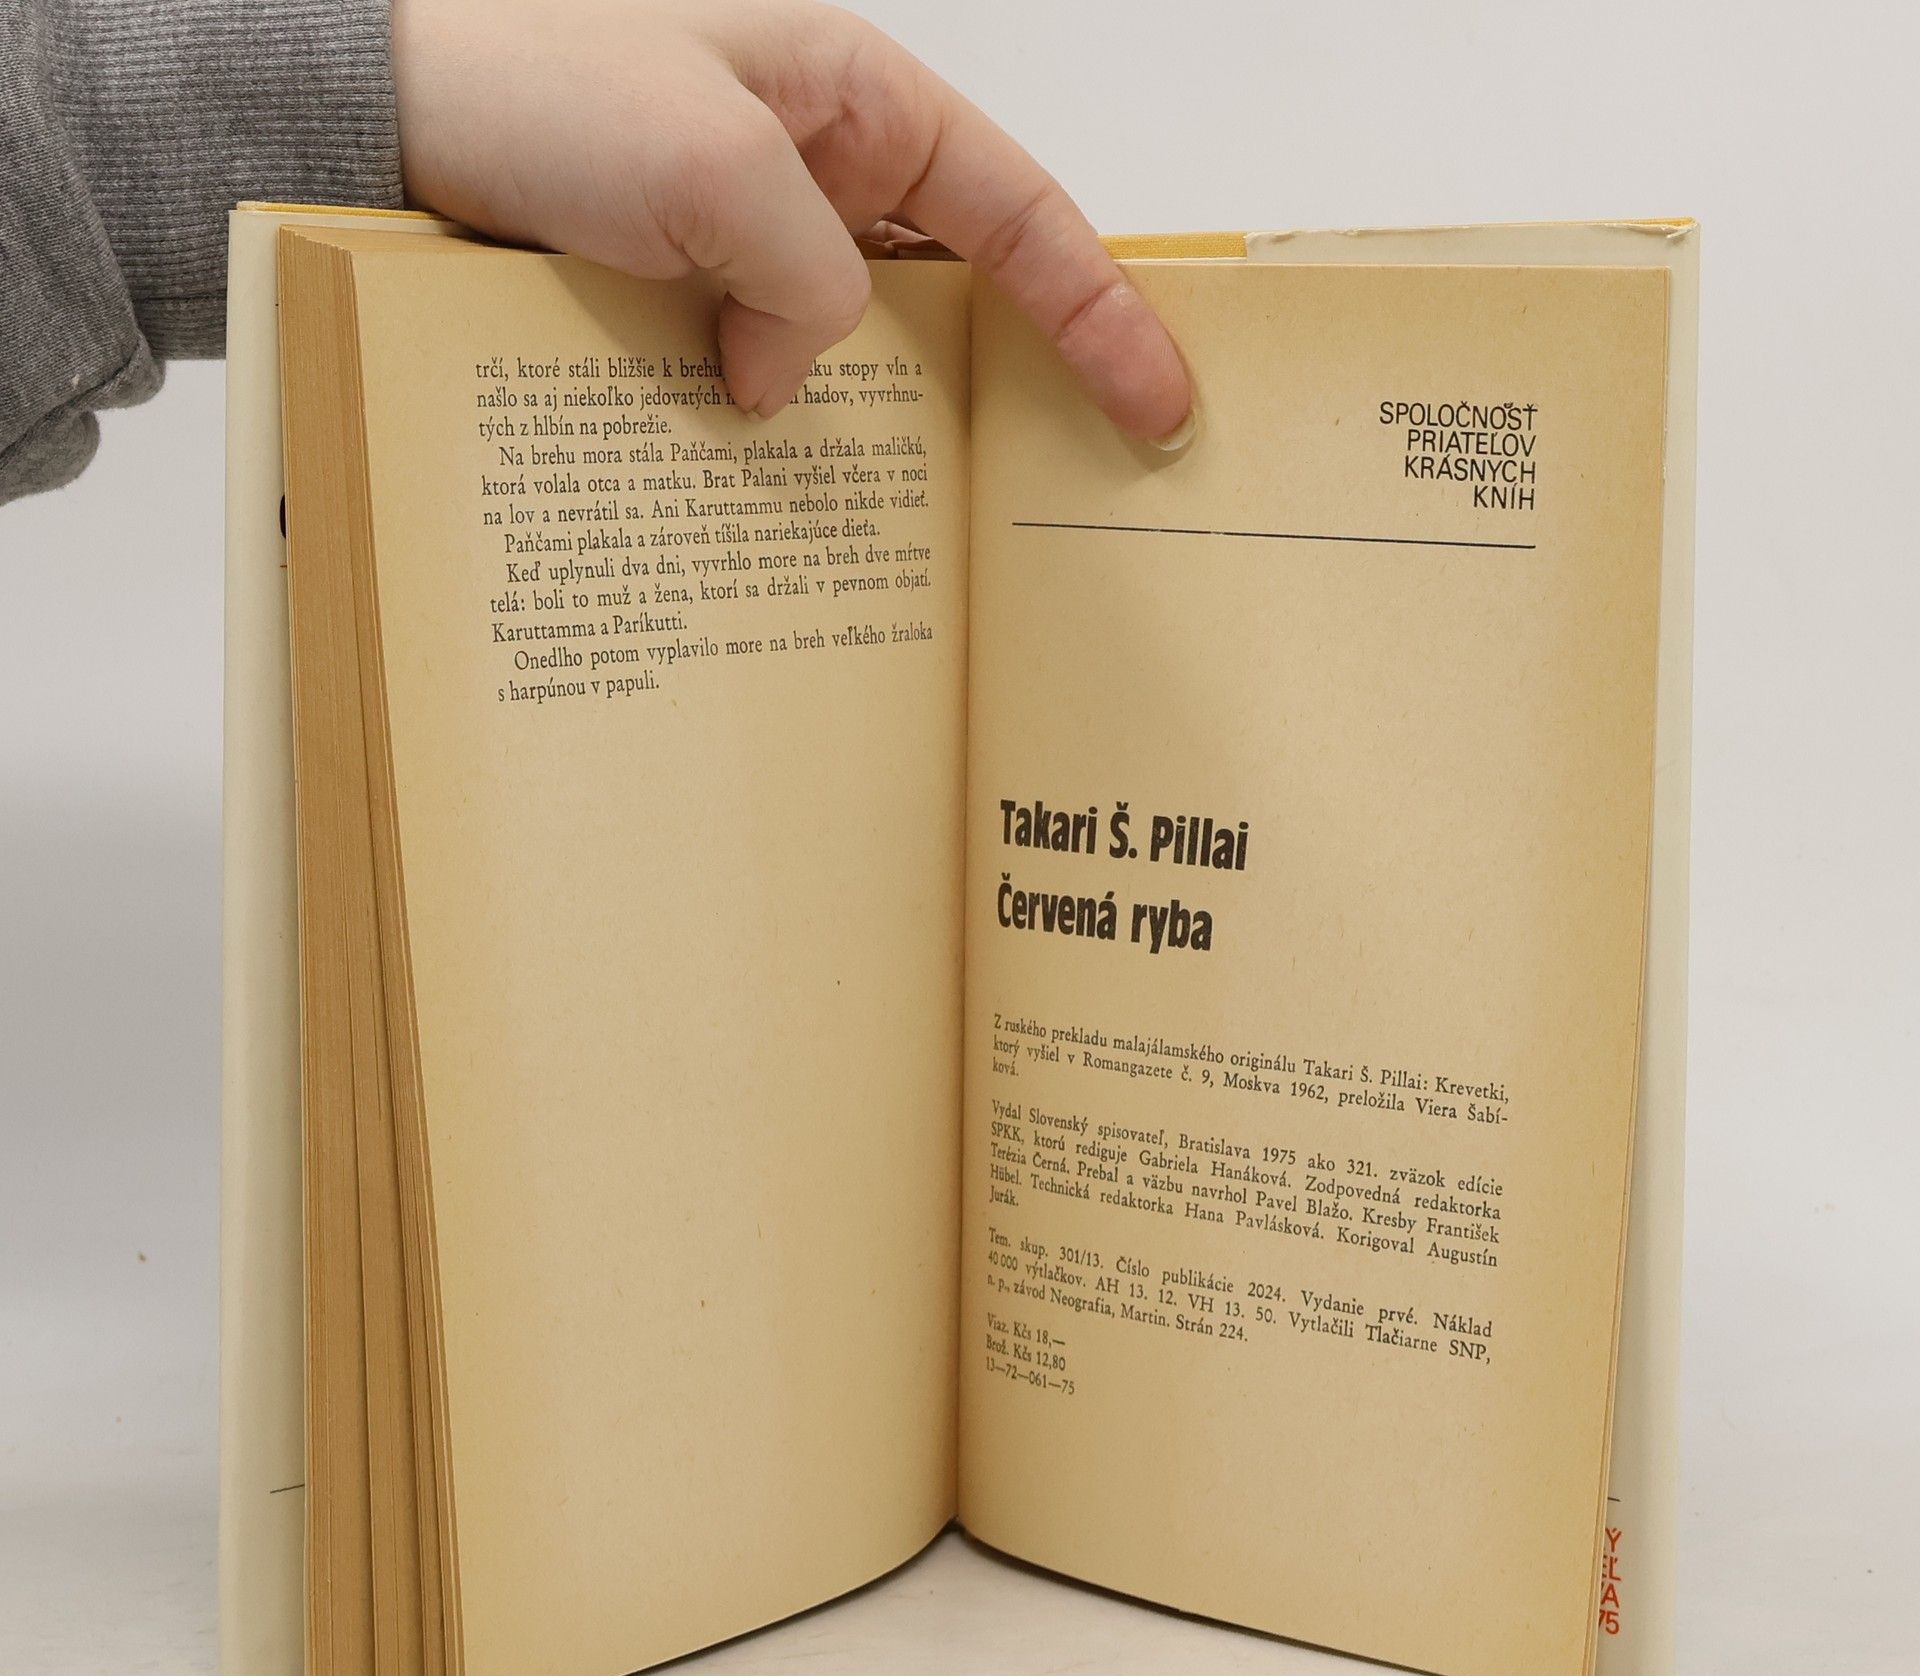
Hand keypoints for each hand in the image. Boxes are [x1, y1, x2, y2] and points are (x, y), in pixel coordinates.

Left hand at [390, 0, 1192, 441]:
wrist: (374, 113)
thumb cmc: (530, 80)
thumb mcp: (710, 170)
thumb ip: (803, 279)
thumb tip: (792, 382)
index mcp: (857, 99)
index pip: (1021, 215)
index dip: (1102, 314)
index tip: (1158, 406)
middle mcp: (818, 172)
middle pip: (959, 296)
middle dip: (1013, 390)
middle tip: (1058, 498)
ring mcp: (752, 244)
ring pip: (862, 354)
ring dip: (885, 429)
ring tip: (926, 524)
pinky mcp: (689, 301)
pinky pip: (769, 376)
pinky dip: (788, 434)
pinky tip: (792, 495)